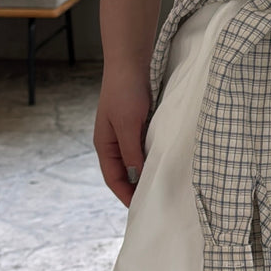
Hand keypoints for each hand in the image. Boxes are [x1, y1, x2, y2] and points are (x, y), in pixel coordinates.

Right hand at [93, 65, 151, 206]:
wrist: (130, 61)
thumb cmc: (125, 91)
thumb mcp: (128, 125)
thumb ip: (132, 152)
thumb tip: (139, 178)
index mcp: (105, 145)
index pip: (114, 179)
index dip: (125, 195)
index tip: (140, 209)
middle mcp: (114, 142)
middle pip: (124, 173)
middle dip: (136, 188)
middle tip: (155, 202)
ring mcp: (126, 132)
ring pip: (136, 160)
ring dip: (146, 173)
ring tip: (162, 186)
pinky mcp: (139, 123)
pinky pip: (145, 147)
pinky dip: (153, 157)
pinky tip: (166, 162)